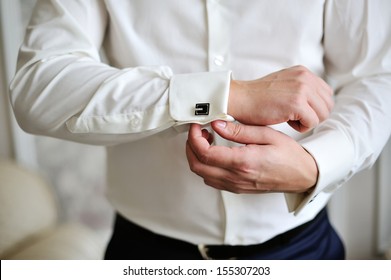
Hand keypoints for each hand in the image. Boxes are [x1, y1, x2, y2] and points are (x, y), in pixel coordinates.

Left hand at [186, 121, 317, 193]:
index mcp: (243, 162)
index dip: (194, 138)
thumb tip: (216, 124)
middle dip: (191, 146)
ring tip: (207, 139)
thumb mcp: (268, 135)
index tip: (197, 125)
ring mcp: (236, 185)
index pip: (205, 153)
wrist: (304, 176)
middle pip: (197, 166)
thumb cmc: (290, 155)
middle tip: (198, 131)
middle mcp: (236, 177)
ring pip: (202, 174)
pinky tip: (216, 152)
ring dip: (197, 156)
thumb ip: (240, 130)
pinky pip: (212, 179)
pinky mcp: (237, 188)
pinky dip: (206, 166)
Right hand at [228, 65, 332, 131]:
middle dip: (313, 115)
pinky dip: (300, 127)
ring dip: (307, 121)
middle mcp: (305, 77)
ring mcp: (301, 89)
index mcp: (303, 72)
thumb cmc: (256, 98)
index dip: (314, 108)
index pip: (326, 94)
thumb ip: (299, 88)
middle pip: (327, 105)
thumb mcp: (282, 84)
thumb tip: (316, 102)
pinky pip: (312, 122)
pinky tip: (285, 121)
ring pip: (322, 114)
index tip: (297, 111)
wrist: (238, 99)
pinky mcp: (297, 103)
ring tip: (288, 118)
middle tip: (293, 117)